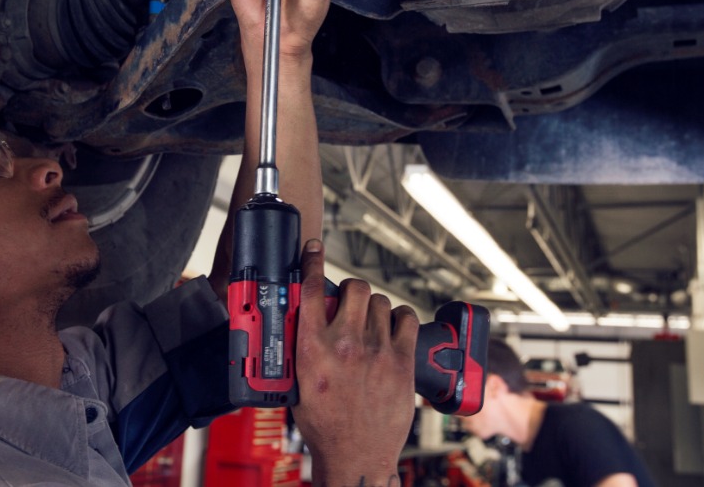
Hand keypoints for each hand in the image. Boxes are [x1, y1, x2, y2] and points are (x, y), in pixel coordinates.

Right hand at [293, 240, 417, 486]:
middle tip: (349, 303)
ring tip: (370, 325)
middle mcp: (345, 344)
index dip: (312, 262)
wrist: (356, 454)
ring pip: (381, 302)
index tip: (313, 249)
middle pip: (355, 288)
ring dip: (375, 308)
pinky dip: (399, 319)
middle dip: (351, 291)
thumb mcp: (297, 382)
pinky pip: (405, 319)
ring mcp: (377, 351)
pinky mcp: (402, 361)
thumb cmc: (325, 426)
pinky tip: (392, 330)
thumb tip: (304, 320)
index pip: (310, 290)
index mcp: (311, 348)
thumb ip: (300, 347)